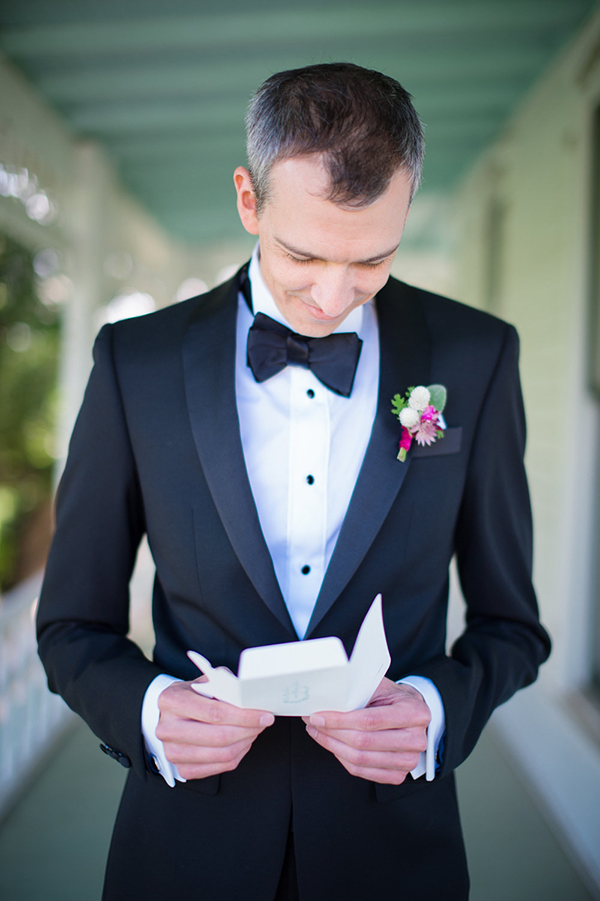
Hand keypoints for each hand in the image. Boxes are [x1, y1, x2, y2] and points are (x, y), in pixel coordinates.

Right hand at [156, 677, 273, 779]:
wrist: (171, 713)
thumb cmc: (192, 695)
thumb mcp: (206, 681)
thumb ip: (225, 686)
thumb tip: (250, 698)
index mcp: (172, 701)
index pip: (214, 713)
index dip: (243, 716)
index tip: (263, 714)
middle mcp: (167, 728)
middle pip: (219, 737)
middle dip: (248, 730)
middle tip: (263, 722)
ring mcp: (172, 752)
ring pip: (222, 754)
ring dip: (246, 742)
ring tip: (254, 730)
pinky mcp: (182, 769)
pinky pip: (220, 767)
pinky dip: (237, 755)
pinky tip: (242, 742)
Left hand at [302, 677, 429, 784]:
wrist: (412, 712)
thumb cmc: (393, 698)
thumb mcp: (380, 685)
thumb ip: (357, 691)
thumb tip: (325, 697)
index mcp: (414, 713)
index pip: (369, 720)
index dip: (339, 720)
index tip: (318, 716)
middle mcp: (415, 740)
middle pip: (363, 742)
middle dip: (331, 733)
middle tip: (313, 722)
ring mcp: (408, 761)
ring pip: (359, 759)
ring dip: (332, 746)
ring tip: (318, 732)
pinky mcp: (397, 775)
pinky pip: (362, 771)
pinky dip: (341, 758)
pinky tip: (331, 745)